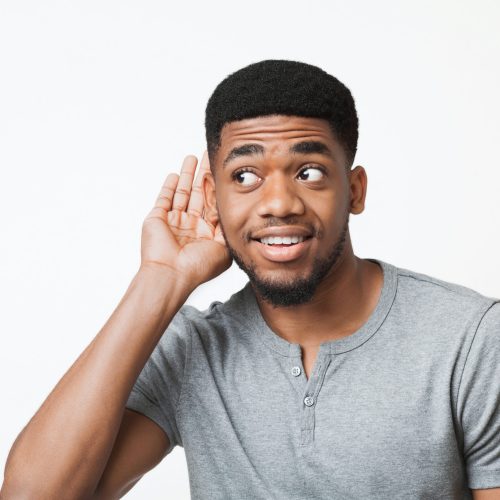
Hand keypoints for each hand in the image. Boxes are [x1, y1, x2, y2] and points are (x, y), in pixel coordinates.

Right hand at [140, 151, 231, 287]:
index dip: (218, 187)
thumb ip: (229, 228)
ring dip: (187, 175)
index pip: (214, 204)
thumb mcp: (224, 247)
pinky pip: (164, 199)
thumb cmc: (199, 265)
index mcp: (206, 234)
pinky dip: (168, 186)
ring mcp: (173, 222)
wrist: (172, 274)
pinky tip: (174, 174)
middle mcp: (190, 227)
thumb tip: (238, 212)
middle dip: (203, 175)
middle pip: (199, 194)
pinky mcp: (157, 219)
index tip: (224, 170)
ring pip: (181, 193)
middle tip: (208, 155)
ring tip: (192, 157)